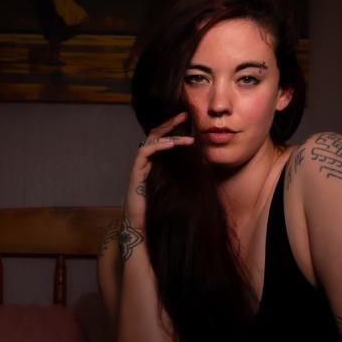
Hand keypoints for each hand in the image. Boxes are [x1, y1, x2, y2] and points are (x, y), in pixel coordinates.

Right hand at [124, 111, 193, 229]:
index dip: (174, 128)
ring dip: (169, 136)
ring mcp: (139, 166)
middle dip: (170, 123)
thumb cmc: (160, 208)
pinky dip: (158, 146)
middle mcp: (146, 161)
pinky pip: (145, 152)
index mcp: (155, 162)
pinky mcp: (135, 172)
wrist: (142, 226)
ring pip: (152, 141)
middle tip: (184, 115)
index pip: (164, 138)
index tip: (188, 120)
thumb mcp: (178, 187)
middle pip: (156, 134)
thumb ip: (185, 174)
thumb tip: (206, 165)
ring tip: (186, 138)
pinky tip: (170, 145)